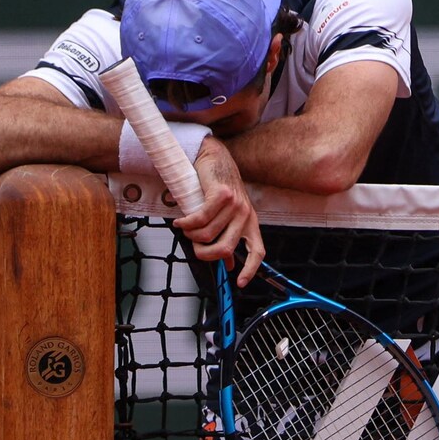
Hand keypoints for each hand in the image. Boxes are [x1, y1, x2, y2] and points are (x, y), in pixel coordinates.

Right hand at [171, 137, 264, 286]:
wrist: (214, 156)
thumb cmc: (217, 186)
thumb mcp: (226, 214)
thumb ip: (227, 236)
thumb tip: (227, 263)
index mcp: (249, 222)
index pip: (258, 251)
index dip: (250, 269)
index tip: (239, 283)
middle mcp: (245, 215)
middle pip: (225, 249)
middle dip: (204, 254)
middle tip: (193, 247)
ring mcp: (235, 204)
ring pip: (207, 234)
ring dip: (190, 235)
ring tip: (185, 227)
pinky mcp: (222, 194)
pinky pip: (200, 219)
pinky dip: (186, 223)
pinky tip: (180, 221)